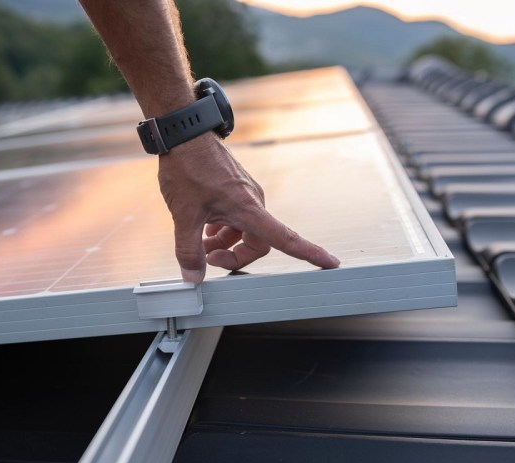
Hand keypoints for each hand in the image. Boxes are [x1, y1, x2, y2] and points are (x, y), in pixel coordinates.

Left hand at [158, 133, 339, 282]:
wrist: (184, 133)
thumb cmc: (189, 166)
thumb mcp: (183, 215)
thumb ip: (188, 250)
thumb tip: (193, 277)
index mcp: (248, 208)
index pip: (285, 238)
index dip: (310, 253)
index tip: (331, 263)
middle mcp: (252, 201)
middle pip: (257, 243)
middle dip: (234, 256)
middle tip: (208, 258)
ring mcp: (244, 194)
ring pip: (243, 231)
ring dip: (224, 243)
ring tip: (199, 243)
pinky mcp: (235, 189)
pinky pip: (236, 218)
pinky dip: (221, 228)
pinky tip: (202, 225)